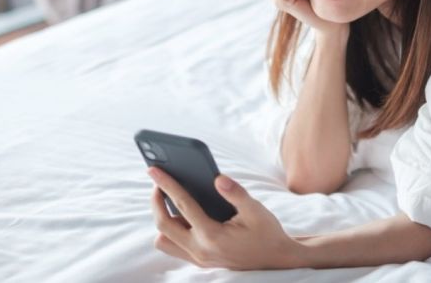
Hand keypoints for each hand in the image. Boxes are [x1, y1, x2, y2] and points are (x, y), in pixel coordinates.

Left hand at [147, 166, 302, 269]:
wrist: (277, 259)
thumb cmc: (267, 233)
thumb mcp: (256, 210)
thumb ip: (236, 193)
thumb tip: (217, 178)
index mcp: (213, 236)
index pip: (183, 205)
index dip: (167, 185)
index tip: (154, 170)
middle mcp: (201, 250)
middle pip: (163, 224)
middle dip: (156, 201)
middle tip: (158, 183)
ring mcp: (199, 258)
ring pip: (164, 240)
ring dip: (162, 219)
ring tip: (169, 200)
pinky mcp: (200, 260)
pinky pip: (174, 246)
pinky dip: (171, 230)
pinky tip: (182, 215)